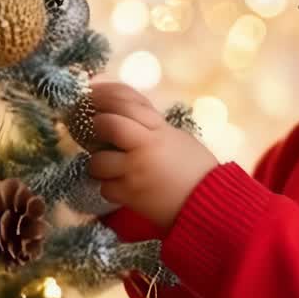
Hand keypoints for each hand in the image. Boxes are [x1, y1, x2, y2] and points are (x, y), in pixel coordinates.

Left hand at [88, 82, 217, 229]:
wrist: (209, 202)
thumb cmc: (193, 167)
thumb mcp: (174, 136)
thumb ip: (149, 123)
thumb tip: (118, 109)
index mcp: (160, 128)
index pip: (126, 102)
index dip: (103, 95)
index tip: (89, 95)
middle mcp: (146, 146)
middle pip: (108, 124)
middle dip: (96, 126)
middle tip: (95, 130)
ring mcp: (136, 171)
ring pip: (98, 161)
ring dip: (99, 164)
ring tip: (109, 166)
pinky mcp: (131, 196)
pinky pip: (105, 188)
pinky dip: (110, 187)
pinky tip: (122, 187)